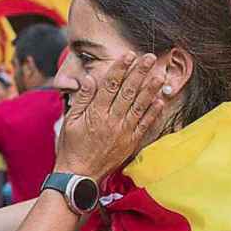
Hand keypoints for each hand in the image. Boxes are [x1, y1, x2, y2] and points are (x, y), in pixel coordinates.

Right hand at [55, 52, 164, 182]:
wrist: (80, 175)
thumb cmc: (71, 147)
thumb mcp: (70, 121)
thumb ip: (82, 99)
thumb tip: (89, 79)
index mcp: (95, 113)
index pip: (110, 86)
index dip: (119, 69)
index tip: (128, 56)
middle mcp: (112, 121)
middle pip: (127, 92)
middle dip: (138, 72)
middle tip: (148, 57)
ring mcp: (123, 132)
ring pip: (139, 105)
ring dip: (150, 88)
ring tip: (159, 73)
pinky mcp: (131, 142)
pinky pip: (145, 124)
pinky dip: (153, 112)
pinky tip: (160, 99)